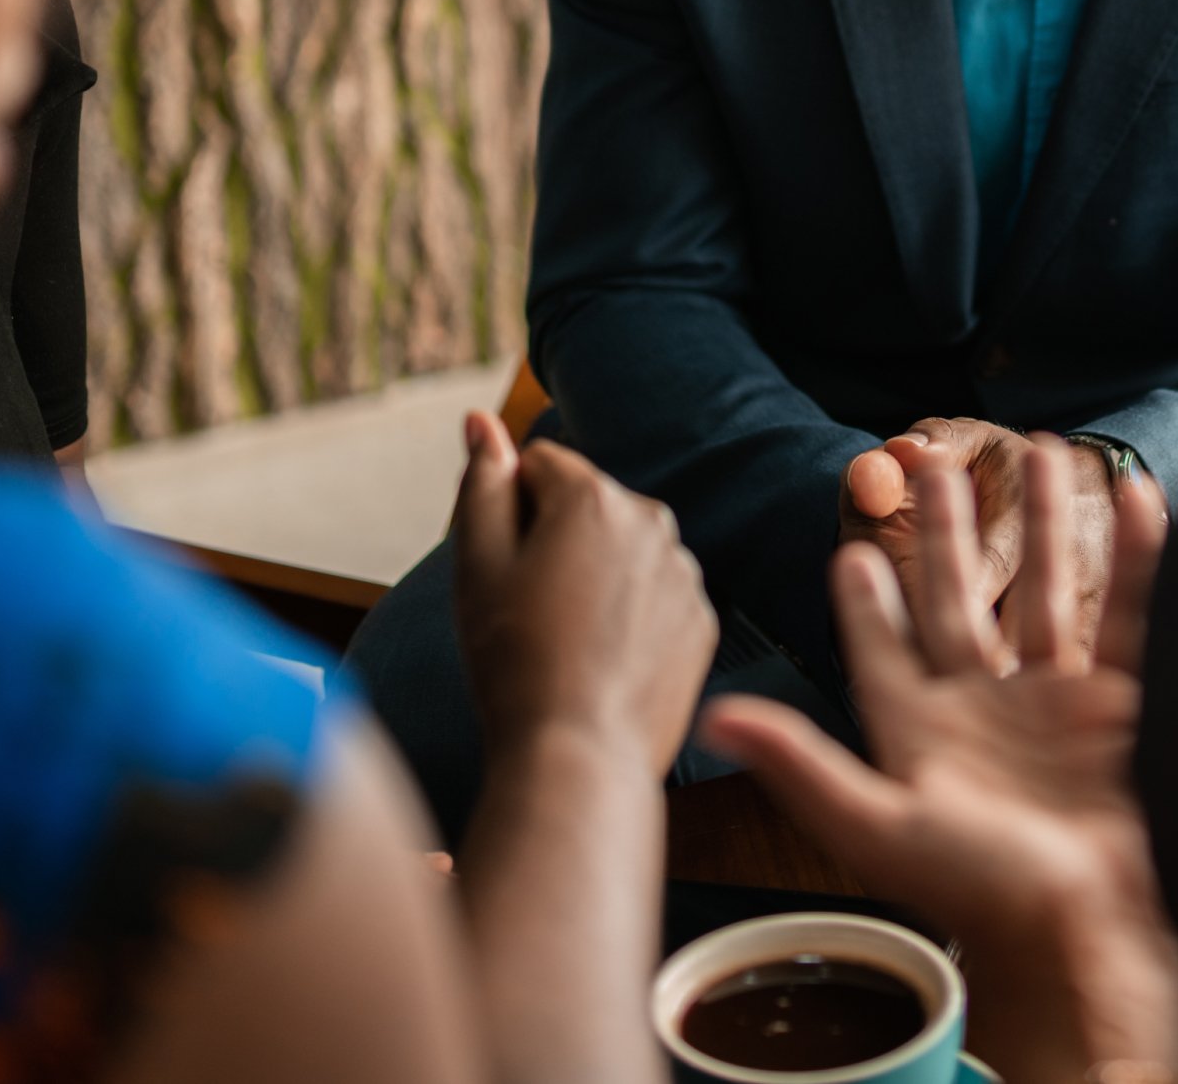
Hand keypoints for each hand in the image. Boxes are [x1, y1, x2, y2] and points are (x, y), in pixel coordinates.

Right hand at [451, 412, 716, 777]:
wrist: (578, 758)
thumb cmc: (513, 660)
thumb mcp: (476, 562)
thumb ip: (481, 480)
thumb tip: (480, 418)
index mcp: (594, 496)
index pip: (538, 467)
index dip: (508, 515)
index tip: (502, 571)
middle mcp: (653, 519)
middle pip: (584, 506)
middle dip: (554, 541)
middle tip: (528, 613)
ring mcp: (684, 573)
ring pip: (621, 551)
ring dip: (593, 577)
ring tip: (564, 644)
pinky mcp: (701, 621)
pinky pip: (653, 596)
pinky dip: (628, 616)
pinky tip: (601, 663)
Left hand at [709, 438, 1177, 1083]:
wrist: (1092, 937)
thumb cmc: (981, 897)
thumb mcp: (880, 826)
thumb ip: (802, 765)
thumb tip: (715, 716)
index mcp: (923, 733)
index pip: (882, 650)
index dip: (864, 607)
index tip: (846, 550)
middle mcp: (987, 710)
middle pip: (960, 599)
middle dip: (946, 532)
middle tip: (932, 460)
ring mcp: (1056, 706)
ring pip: (1044, 590)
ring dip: (1040, 521)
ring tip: (1034, 447)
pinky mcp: (1124, 706)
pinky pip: (1127, 611)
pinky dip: (1134, 553)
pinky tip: (1132, 491)